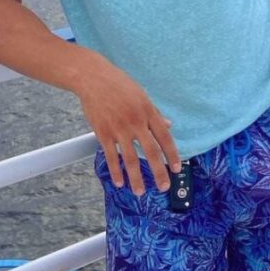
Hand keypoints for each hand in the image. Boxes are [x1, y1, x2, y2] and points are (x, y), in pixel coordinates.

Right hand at [73, 53, 181, 196]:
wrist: (93, 78)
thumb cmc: (119, 84)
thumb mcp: (142, 95)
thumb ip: (155, 113)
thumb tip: (169, 125)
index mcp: (148, 111)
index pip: (165, 137)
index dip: (172, 154)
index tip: (176, 168)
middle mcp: (136, 121)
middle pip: (151, 151)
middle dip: (159, 172)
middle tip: (164, 187)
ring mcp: (119, 128)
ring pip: (130, 159)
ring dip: (136, 178)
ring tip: (140, 192)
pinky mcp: (103, 133)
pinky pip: (111, 156)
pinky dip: (116, 171)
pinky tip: (120, 182)